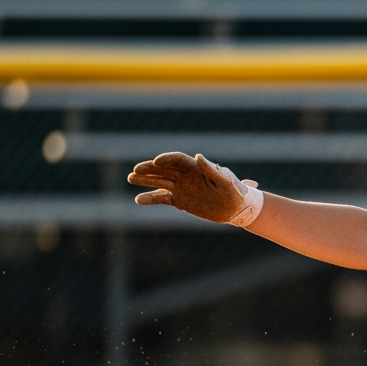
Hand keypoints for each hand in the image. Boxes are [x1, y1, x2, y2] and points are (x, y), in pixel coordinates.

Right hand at [127, 152, 261, 224]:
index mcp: (196, 168)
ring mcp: (181, 188)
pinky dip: (151, 198)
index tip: (156, 162)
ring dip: (145, 180)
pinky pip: (162, 198)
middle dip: (149, 169)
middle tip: (135, 170)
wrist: (236, 209)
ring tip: (130, 178)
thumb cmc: (235, 192)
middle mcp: (186, 176)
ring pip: (160, 182)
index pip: (177, 160)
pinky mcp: (180, 201)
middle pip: (164, 169)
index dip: (166, 160)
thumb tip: (198, 156)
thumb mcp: (226, 181)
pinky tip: (138, 199)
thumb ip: (212, 170)